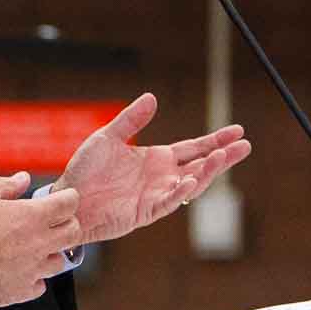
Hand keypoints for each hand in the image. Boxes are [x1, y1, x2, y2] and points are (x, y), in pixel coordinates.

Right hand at [0, 173, 81, 309]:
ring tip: (31, 250)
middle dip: (66, 225)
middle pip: (74, 232)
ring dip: (50, 253)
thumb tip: (24, 178)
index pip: (70, 203)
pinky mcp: (23, 291)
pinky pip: (40, 285)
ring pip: (60, 261)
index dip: (67, 198)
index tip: (59, 201)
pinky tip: (18, 271)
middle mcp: (40, 243)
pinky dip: (33, 278)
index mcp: (33, 216)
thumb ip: (6, 185)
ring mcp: (34, 269)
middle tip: (49, 224)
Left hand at [55, 93, 250, 243]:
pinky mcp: (144, 212)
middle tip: (243, 145)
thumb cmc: (85, 171)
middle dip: (222, 156)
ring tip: (221, 157)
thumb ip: (130, 120)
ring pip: (190, 184)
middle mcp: (161, 177)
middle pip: (200, 165)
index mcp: (156, 159)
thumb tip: (152, 97)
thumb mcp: (106, 138)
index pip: (193, 148)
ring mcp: (155, 195)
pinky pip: (167, 202)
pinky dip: (180, 192)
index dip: (215, 141)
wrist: (67, 199)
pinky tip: (191, 179)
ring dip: (207, 172)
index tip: (237, 131)